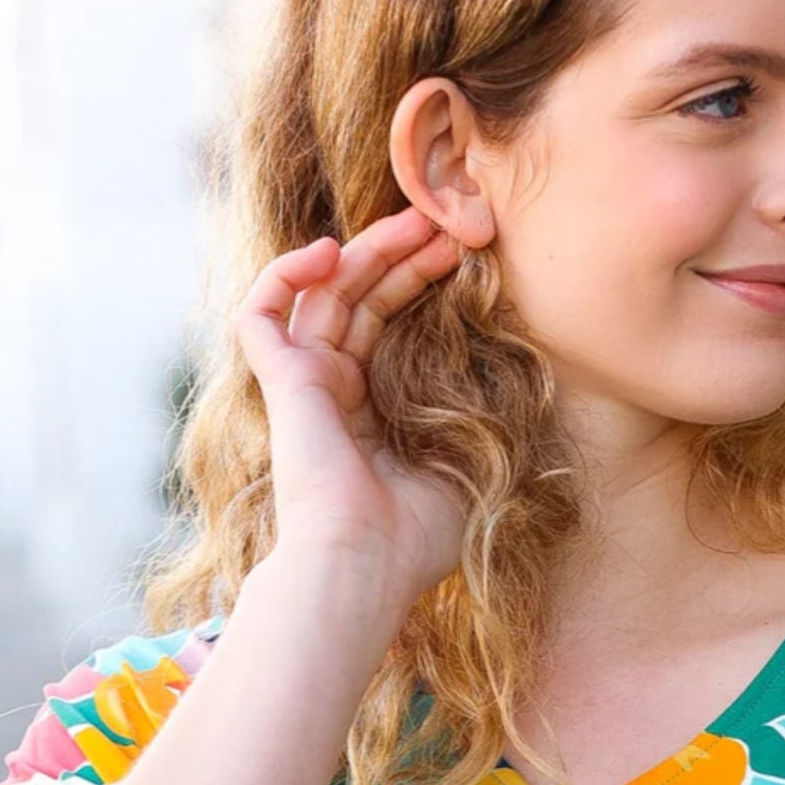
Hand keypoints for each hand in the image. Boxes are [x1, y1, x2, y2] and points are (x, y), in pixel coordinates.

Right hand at [232, 205, 469, 611]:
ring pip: (323, 294)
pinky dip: (285, 273)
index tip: (466, 255)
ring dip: (367, 251)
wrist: (367, 563)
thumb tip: (521, 380)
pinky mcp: (280, 383)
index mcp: (374, 414)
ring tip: (417, 221)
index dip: (421, 284)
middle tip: (450, 224)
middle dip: (403, 256)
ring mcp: (305, 385)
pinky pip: (263, 313)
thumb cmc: (418, 536)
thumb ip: (478, 421)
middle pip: (361, 299)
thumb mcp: (468, 469)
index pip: (390, 327)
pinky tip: (329, 249)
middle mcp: (335, 394)